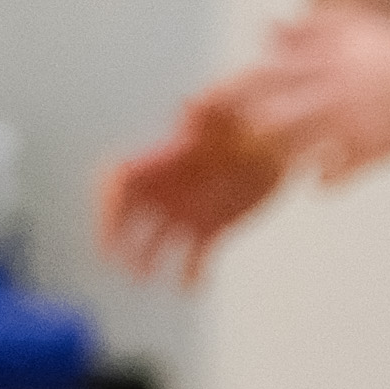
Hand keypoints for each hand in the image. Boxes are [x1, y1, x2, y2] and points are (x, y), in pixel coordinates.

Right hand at [96, 103, 286, 287]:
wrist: (283, 138)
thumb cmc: (253, 115)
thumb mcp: (230, 108)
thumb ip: (207, 108)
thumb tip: (187, 102)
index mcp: (164, 158)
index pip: (119, 181)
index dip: (106, 206)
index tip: (106, 233)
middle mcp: (169, 187)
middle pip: (128, 217)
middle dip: (117, 240)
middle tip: (117, 264)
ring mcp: (189, 209)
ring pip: (157, 242)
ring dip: (147, 261)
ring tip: (148, 279)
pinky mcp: (214, 226)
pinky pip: (195, 257)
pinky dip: (192, 274)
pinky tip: (193, 286)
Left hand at [210, 7, 389, 186]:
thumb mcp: (351, 26)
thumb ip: (307, 28)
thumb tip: (267, 31)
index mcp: (316, 63)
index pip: (255, 79)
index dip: (220, 95)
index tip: (190, 109)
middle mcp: (324, 93)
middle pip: (264, 119)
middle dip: (235, 138)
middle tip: (212, 154)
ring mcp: (346, 124)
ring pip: (294, 150)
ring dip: (278, 161)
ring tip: (270, 167)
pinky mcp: (371, 149)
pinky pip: (336, 175)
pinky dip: (326, 181)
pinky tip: (323, 183)